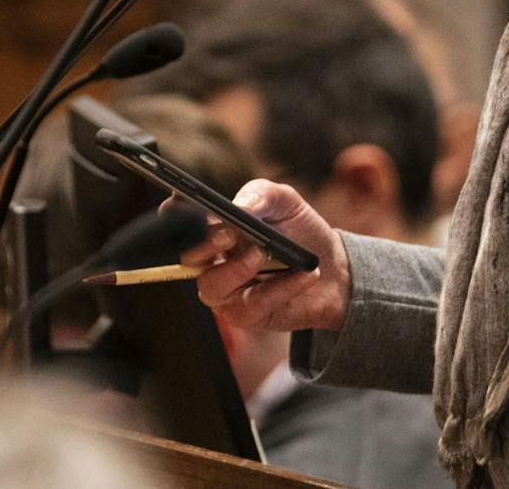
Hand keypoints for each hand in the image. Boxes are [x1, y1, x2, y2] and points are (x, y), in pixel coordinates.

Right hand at [173, 180, 350, 332]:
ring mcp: (228, 291)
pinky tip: (306, 274)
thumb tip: (241, 205)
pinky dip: (283, 287)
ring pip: (213, 286)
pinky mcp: (247, 314)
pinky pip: (254, 304)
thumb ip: (263, 194)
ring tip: (264, 253)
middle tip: (231, 231)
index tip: (178, 204)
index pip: (183, 224)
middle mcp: (215, 262)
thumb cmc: (301, 232)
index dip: (174, 216)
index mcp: (217, 230)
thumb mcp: (287, 203)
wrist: (335, 267)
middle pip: (191, 258)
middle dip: (206, 244)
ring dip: (238, 268)